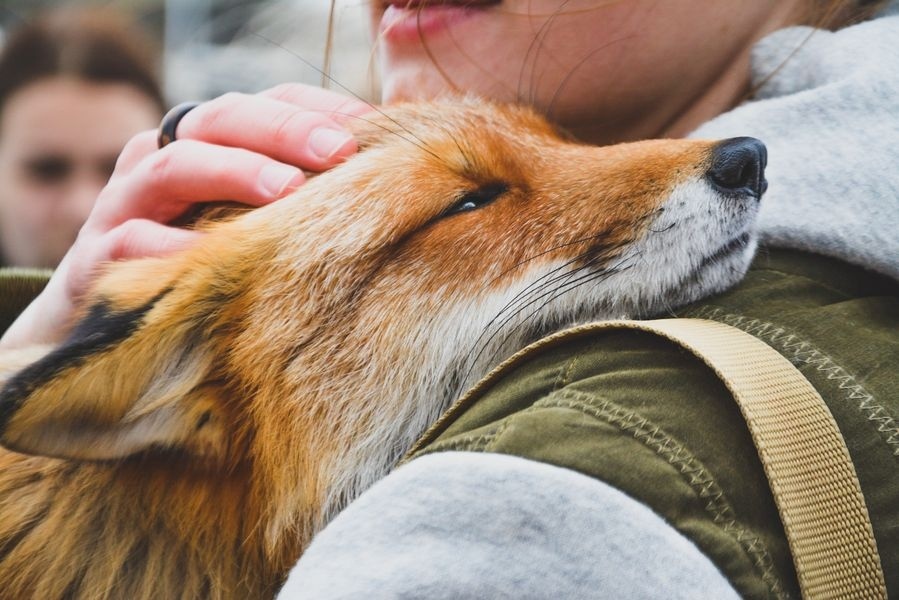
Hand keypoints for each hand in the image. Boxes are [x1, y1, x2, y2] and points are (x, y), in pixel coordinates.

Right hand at [0, 84, 372, 348]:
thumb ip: (295, 201)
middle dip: (283, 130)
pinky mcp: (95, 257)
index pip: (263, 103)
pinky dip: (172, 247)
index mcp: (205, 145)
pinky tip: (215, 258)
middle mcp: (162, 159)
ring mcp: (124, 203)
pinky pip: (130, 241)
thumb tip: (382, 190)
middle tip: (340, 152)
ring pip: (172, 166)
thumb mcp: (247, 225)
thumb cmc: (199, 268)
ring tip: (287, 190)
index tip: (369, 126)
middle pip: (219, 120)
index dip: (314, 108)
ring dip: (233, 171)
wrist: (110, 327)